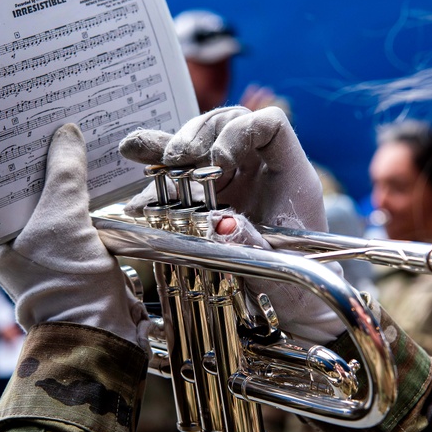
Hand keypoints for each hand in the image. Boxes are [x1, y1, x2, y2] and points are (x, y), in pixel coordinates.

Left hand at [0, 124, 149, 351]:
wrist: (103, 331)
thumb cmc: (68, 283)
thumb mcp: (63, 219)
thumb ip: (65, 173)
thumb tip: (66, 133)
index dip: (5, 158)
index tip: (16, 126)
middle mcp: (13, 245)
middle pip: (24, 192)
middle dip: (38, 163)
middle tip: (46, 124)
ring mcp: (44, 251)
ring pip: (51, 202)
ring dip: (63, 177)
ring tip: (70, 139)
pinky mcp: (73, 254)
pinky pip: (74, 215)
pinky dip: (81, 196)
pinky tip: (91, 172)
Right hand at [120, 107, 344, 342]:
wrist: (290, 306)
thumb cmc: (297, 284)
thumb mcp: (280, 268)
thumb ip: (251, 245)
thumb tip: (219, 223)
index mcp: (289, 175)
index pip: (269, 124)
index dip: (241, 130)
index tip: (219, 159)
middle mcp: (259, 170)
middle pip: (226, 125)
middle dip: (196, 134)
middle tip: (177, 157)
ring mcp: (233, 181)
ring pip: (198, 145)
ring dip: (165, 146)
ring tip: (134, 150)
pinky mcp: (209, 199)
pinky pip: (179, 180)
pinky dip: (154, 184)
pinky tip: (136, 200)